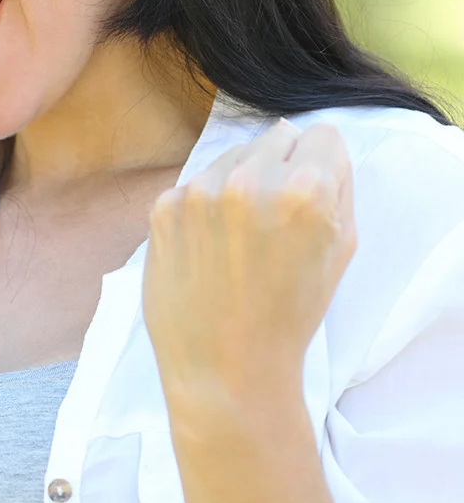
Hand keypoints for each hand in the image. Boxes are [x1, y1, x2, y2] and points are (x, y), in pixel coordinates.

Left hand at [143, 119, 356, 414]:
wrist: (224, 365)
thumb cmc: (291, 315)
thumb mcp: (339, 251)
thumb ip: (337, 189)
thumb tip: (320, 148)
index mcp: (305, 190)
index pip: (322, 137)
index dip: (322, 163)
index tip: (314, 188)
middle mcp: (249, 180)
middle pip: (276, 137)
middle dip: (283, 167)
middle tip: (277, 216)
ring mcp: (199, 191)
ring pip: (232, 156)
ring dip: (241, 181)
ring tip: (242, 236)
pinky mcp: (162, 205)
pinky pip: (195, 185)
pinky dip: (204, 205)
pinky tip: (210, 245)